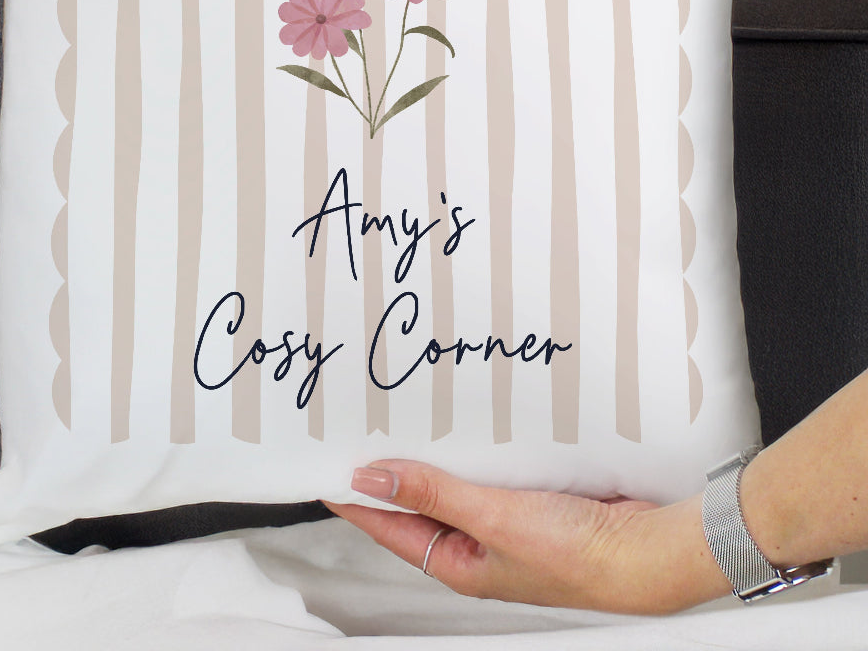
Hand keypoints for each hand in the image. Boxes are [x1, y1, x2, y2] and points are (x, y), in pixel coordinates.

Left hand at [323, 460, 730, 614]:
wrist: (650, 549)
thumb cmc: (578, 557)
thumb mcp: (492, 520)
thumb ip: (432, 493)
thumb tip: (372, 477)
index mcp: (459, 560)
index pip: (391, 524)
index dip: (358, 496)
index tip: (327, 466)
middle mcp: (479, 540)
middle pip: (421, 498)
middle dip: (394, 466)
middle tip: (364, 428)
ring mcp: (507, 514)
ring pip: (456, 477)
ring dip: (436, 451)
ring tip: (407, 416)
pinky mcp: (532, 491)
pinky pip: (491, 464)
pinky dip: (476, 444)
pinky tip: (468, 420)